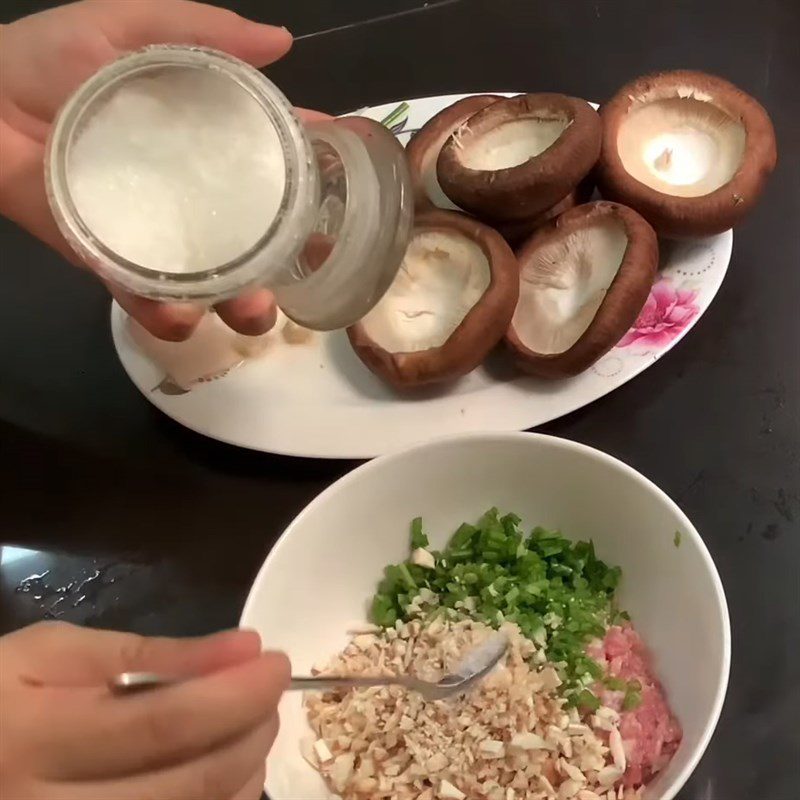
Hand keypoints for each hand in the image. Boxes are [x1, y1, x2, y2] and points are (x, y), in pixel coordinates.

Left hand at [0, 0, 324, 340]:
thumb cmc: (43, 62)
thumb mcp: (124, 29)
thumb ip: (198, 31)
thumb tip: (283, 43)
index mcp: (201, 144)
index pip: (273, 162)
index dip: (315, 176)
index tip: (350, 188)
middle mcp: (190, 194)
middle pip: (257, 237)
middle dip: (291, 260)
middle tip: (306, 269)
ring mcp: (156, 234)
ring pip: (215, 282)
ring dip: (243, 304)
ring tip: (252, 310)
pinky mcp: (113, 264)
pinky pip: (149, 300)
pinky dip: (168, 316)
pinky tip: (182, 318)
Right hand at [0, 621, 289, 799]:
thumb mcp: (51, 653)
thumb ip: (145, 653)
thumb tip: (242, 647)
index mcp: (39, 742)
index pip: (166, 724)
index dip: (237, 694)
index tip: (274, 662)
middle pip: (190, 784)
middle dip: (252, 731)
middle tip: (268, 691)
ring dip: (244, 772)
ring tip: (250, 726)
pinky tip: (226, 772)